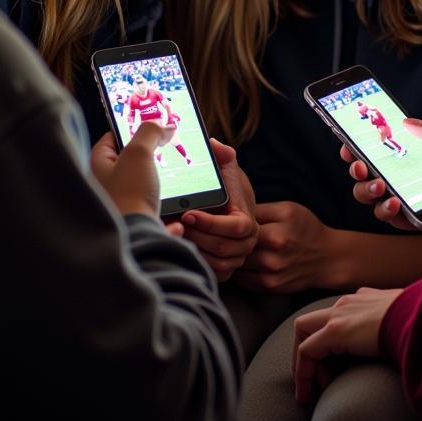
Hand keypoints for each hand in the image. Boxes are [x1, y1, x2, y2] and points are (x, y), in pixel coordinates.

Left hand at [90, 125, 178, 222]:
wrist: (134, 236)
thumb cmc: (128, 195)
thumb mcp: (139, 153)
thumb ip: (149, 133)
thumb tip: (161, 125)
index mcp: (97, 164)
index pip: (111, 137)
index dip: (130, 130)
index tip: (149, 126)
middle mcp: (103, 184)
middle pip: (127, 161)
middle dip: (147, 155)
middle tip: (163, 149)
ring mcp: (117, 203)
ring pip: (139, 185)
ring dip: (156, 182)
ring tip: (170, 178)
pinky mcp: (131, 219)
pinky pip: (149, 209)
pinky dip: (163, 209)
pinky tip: (174, 212)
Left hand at [175, 140, 258, 281]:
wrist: (229, 213)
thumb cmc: (227, 192)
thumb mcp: (227, 172)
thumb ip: (223, 157)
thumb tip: (215, 145)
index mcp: (248, 218)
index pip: (237, 227)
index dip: (211, 223)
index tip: (188, 213)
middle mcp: (247, 242)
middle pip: (224, 248)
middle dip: (197, 236)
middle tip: (174, 226)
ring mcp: (238, 258)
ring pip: (218, 264)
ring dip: (195, 250)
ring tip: (174, 236)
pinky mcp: (227, 270)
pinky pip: (215, 275)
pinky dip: (198, 264)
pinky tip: (181, 249)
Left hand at [233, 201, 337, 293]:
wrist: (327, 257)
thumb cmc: (306, 229)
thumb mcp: (287, 210)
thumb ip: (259, 210)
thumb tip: (232, 211)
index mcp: (276, 234)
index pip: (238, 228)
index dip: (229, 224)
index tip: (225, 221)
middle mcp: (273, 257)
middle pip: (235, 248)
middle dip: (227, 241)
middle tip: (223, 235)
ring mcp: (271, 275)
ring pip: (235, 264)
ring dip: (231, 256)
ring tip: (230, 247)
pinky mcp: (269, 287)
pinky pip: (241, 279)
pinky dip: (237, 269)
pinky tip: (240, 260)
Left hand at [292, 288, 400, 403]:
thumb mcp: (409, 326)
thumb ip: (400, 332)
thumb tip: (410, 351)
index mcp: (367, 300)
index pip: (339, 316)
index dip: (332, 343)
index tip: (336, 369)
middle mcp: (349, 302)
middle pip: (314, 321)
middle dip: (309, 349)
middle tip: (316, 377)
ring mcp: (340, 313)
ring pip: (304, 331)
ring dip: (303, 361)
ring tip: (308, 389)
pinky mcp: (335, 330)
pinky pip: (307, 351)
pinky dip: (303, 372)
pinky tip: (308, 392)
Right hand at [343, 118, 421, 244]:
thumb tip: (405, 122)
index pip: (383, 146)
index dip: (361, 143)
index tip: (348, 139)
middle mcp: (415, 174)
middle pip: (371, 173)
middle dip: (357, 169)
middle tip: (359, 165)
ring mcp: (417, 198)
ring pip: (376, 198)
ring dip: (368, 191)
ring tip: (380, 186)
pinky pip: (397, 220)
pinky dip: (388, 213)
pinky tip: (394, 203)